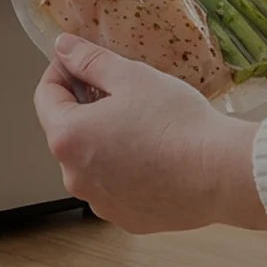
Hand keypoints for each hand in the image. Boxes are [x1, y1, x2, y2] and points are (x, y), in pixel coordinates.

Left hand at [33, 33, 266, 234]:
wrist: (221, 172)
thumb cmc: (177, 125)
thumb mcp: (131, 76)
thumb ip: (89, 60)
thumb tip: (64, 48)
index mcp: (67, 137)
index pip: (45, 96)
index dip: (61, 72)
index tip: (79, 62)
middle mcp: (74, 176)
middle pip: (68, 130)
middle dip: (86, 107)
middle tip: (120, 91)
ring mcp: (99, 201)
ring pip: (91, 161)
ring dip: (105, 140)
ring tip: (143, 125)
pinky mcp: (125, 218)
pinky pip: (115, 186)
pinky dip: (126, 170)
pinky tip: (154, 155)